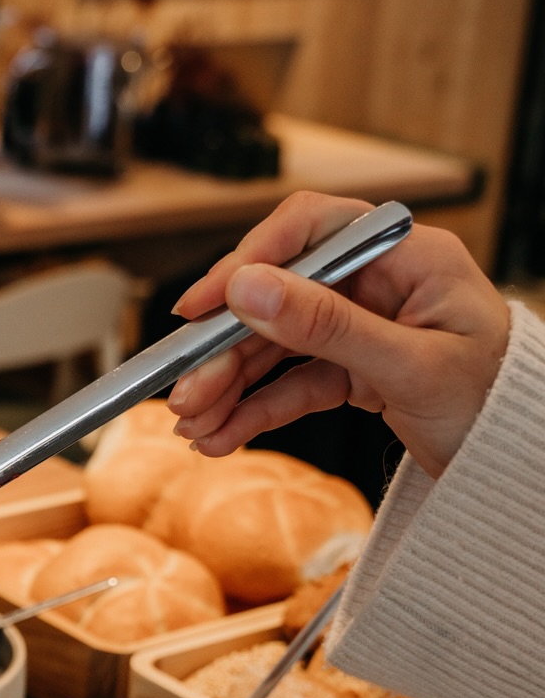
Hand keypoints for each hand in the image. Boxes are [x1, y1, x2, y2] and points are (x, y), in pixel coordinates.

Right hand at [167, 191, 510, 478]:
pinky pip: (293, 383)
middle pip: (280, 298)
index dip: (248, 262)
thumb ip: (326, 326)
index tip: (201, 305)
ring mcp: (365, 327)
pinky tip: (223, 436)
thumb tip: (249, 289)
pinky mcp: (356, 371)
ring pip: (277, 346)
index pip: (310, 231)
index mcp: (406, 256)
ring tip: (194, 425)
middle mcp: (380, 284)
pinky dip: (256, 410)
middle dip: (226, 348)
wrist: (522, 466)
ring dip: (230, 385)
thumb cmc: (499, 405)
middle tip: (186, 389)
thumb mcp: (410, 366)